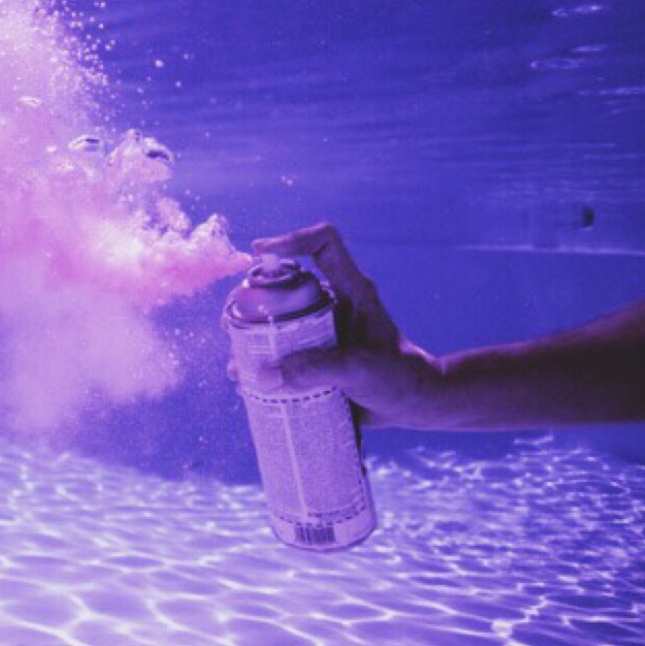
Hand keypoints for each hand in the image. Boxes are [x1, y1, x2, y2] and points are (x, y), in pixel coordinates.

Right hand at [250, 223, 444, 426]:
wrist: (412, 406)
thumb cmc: (398, 378)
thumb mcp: (358, 369)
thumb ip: (316, 369)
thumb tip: (263, 375)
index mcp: (350, 289)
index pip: (324, 243)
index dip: (291, 239)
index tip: (259, 253)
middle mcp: (330, 303)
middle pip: (283, 284)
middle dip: (251, 301)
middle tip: (231, 324)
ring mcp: (320, 329)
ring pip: (275, 322)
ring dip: (250, 339)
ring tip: (236, 364)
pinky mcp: (314, 355)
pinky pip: (280, 353)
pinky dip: (261, 366)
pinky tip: (248, 385)